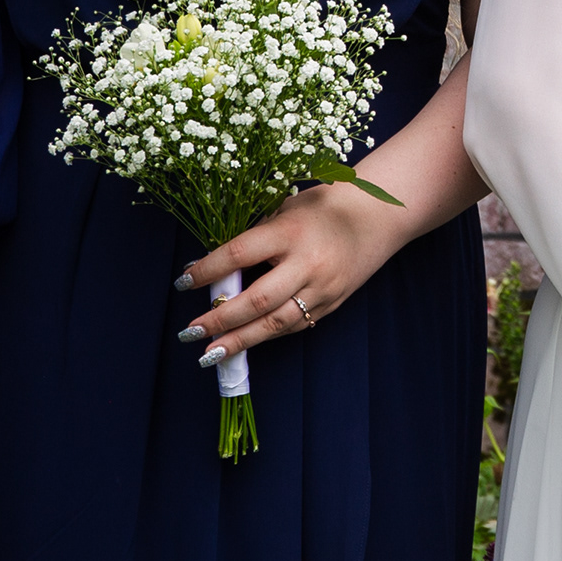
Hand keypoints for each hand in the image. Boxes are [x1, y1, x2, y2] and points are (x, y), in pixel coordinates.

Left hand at [178, 179, 417, 363]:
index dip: (208, 271)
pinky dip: (266, 335)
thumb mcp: (285, 209)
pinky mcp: (332, 304)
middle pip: (256, 300)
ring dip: (240, 340)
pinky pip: (294, 325)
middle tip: (189, 332)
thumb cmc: (323, 207)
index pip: (239, 254)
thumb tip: (215, 267)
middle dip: (219, 320)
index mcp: (290, 232)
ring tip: (210, 354)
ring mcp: (322, 288)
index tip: (183, 282)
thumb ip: (255, 236)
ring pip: (275, 323)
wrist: (378, 217)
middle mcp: (307, 264)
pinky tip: (244, 342)